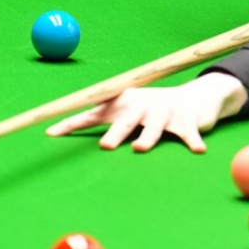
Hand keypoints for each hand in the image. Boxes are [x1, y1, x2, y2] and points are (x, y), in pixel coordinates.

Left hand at [45, 73, 247, 152]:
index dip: (73, 124)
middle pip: (125, 121)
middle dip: (114, 133)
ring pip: (155, 127)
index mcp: (122, 104)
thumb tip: (62, 133)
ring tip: (139, 148)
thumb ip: (104, 124)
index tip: (51, 133)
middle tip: (105, 146)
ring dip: (147, 137)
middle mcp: (142, 105)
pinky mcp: (187, 121)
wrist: (193, 98)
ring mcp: (165, 112)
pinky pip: (187, 133)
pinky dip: (191, 141)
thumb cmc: (149, 110)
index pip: (93, 114)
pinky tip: (197, 150)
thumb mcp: (126, 113)